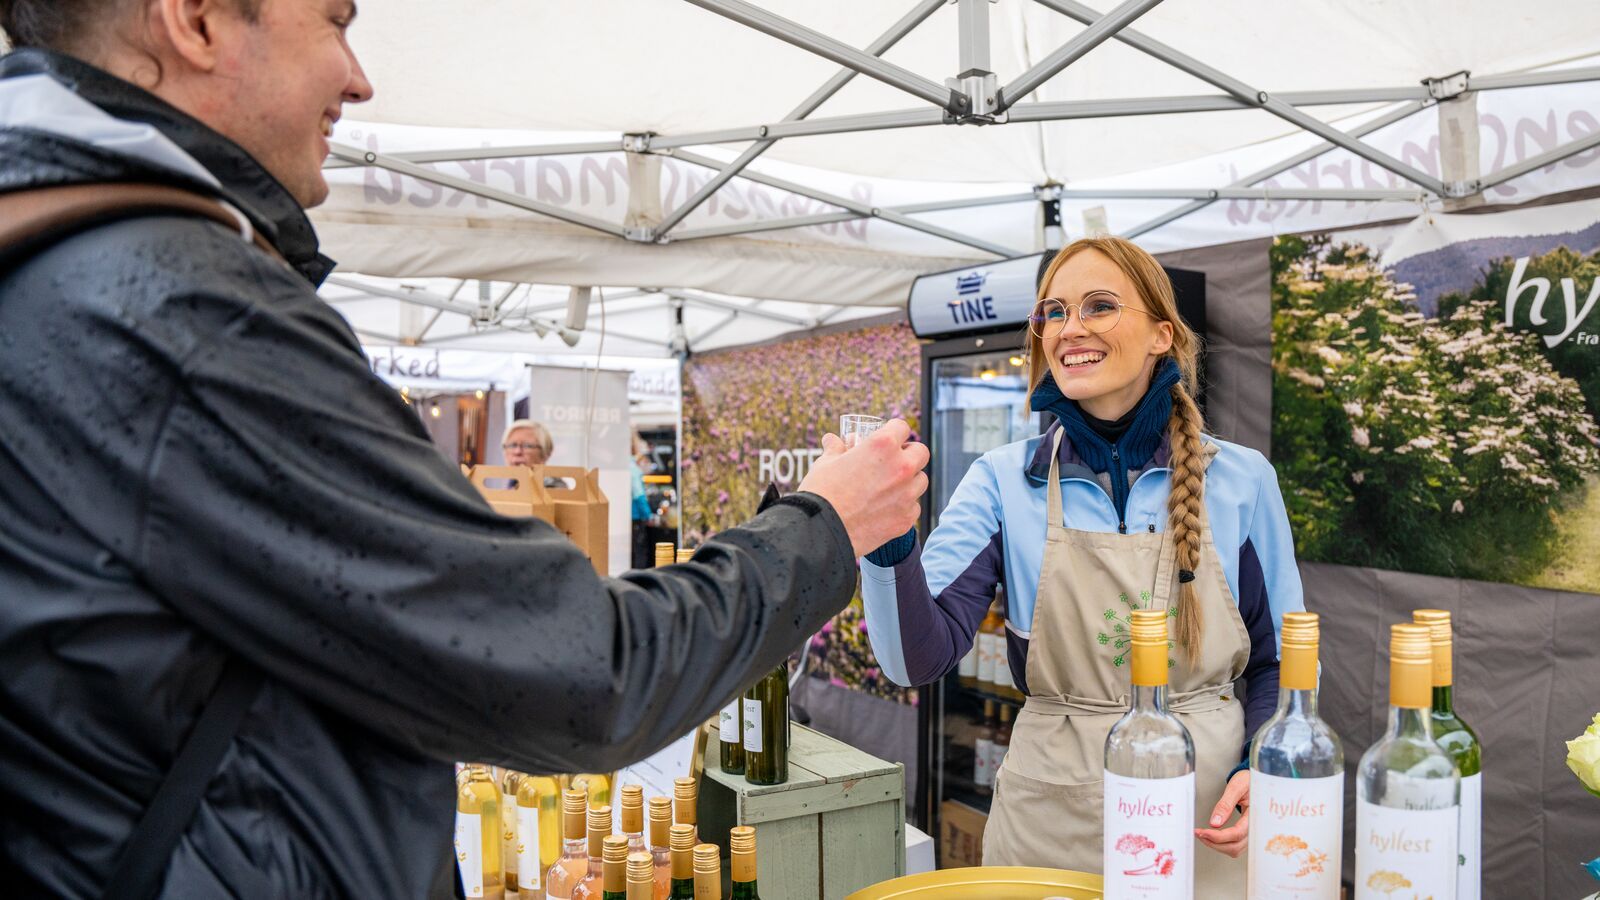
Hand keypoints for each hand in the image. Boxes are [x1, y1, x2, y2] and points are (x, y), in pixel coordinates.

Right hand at [797, 419, 928, 556]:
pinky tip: (886, 508)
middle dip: (909, 454)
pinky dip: (903, 506)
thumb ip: (835, 449)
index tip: (888, 437)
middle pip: (921, 453)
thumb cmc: (821, 493)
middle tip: (893, 461)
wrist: (821, 531)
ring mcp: (907, 495)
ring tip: (889, 486)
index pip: (902, 428)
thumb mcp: (825, 463)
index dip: (894, 431)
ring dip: (909, 480)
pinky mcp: (906, 519)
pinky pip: (913, 507)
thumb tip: (833, 440)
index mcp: (882, 446)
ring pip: (920, 481)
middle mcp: (901, 467)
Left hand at [1194, 769, 1248, 857]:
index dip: (1218, 836)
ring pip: (1235, 849)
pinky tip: (1212, 836)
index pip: (1237, 833)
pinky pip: (1236, 846)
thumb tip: (1215, 823)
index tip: (1202, 832)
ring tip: (1203, 835)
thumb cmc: (1249, 781)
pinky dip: (1222, 844)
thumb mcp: (1237, 787)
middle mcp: (1256, 828)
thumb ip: (1226, 804)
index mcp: (1256, 815)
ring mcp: (1252, 833)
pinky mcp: (1248, 835)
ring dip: (1217, 845)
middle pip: (1235, 846)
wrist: (1256, 781)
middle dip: (1214, 843)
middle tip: (1199, 833)